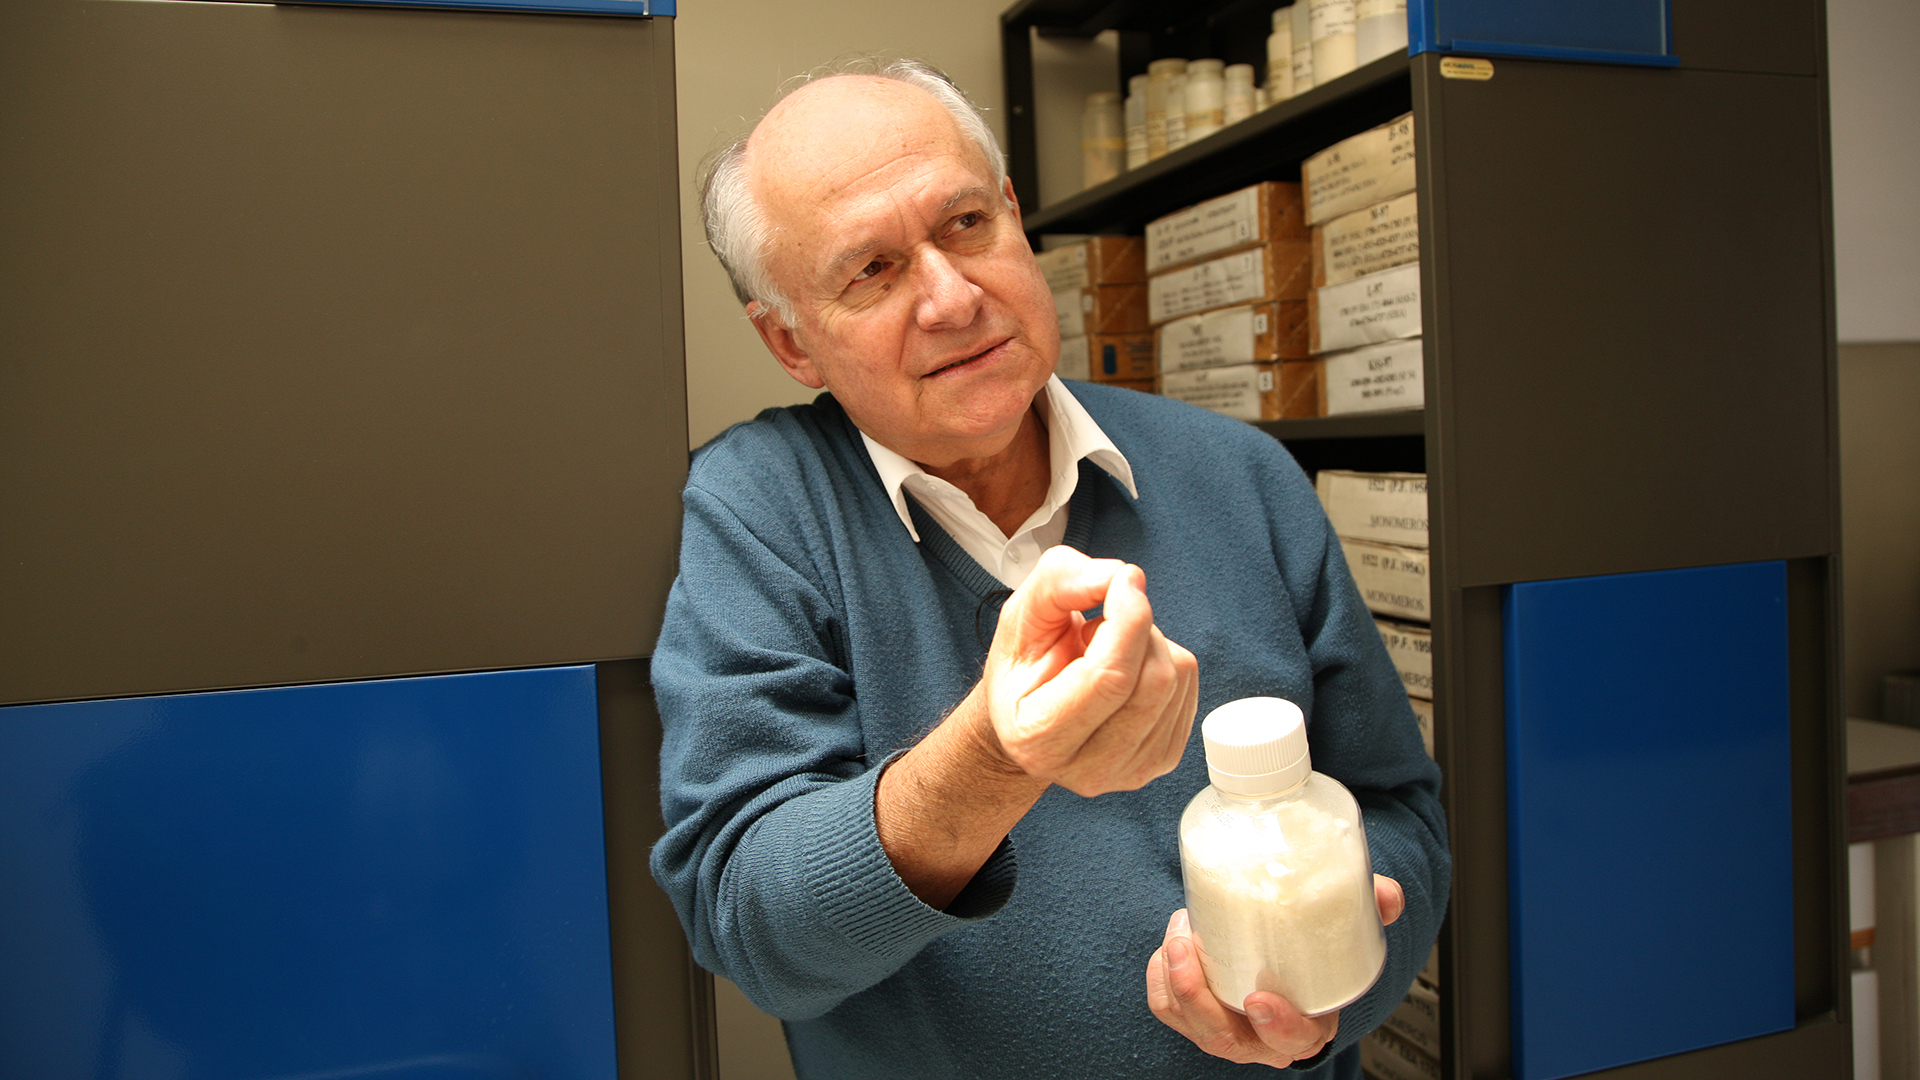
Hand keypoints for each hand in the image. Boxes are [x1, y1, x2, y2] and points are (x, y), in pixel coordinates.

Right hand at [977, 546, 1198, 796]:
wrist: (1031, 719)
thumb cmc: (1024, 669)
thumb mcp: (1021, 614)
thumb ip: (1061, 582)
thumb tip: (1120, 577)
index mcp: (1040, 738)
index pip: (1110, 676)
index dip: (1128, 616)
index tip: (1124, 579)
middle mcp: (1088, 769)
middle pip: (1154, 678)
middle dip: (1137, 627)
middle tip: (1102, 624)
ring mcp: (1131, 773)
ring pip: (1177, 678)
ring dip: (1149, 643)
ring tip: (1106, 654)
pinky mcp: (1163, 759)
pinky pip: (1189, 686)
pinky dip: (1164, 661)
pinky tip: (1128, 672)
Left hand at [1146, 876, 1406, 1068]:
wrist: (1282, 966)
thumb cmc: (1311, 957)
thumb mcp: (1345, 938)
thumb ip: (1367, 914)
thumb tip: (1387, 894)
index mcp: (1305, 1025)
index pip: (1294, 1040)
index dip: (1278, 1025)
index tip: (1261, 998)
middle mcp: (1259, 1038)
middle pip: (1222, 1037)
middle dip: (1197, 996)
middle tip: (1188, 947)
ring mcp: (1223, 1030)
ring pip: (1188, 1021)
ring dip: (1174, 977)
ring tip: (1179, 928)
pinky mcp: (1192, 1016)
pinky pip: (1166, 1006)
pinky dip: (1160, 975)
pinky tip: (1171, 941)